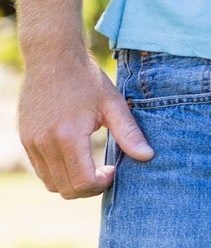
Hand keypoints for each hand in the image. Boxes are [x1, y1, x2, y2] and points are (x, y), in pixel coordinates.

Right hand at [18, 52, 152, 198]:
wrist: (52, 59)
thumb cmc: (87, 80)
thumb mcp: (113, 104)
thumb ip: (129, 133)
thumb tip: (148, 156)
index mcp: (68, 137)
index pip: (82, 182)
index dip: (101, 184)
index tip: (113, 170)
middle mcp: (45, 144)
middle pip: (65, 189)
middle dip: (89, 188)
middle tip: (105, 172)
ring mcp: (31, 143)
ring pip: (51, 183)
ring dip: (72, 183)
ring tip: (91, 166)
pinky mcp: (26, 140)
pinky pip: (40, 170)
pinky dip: (58, 173)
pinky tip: (76, 157)